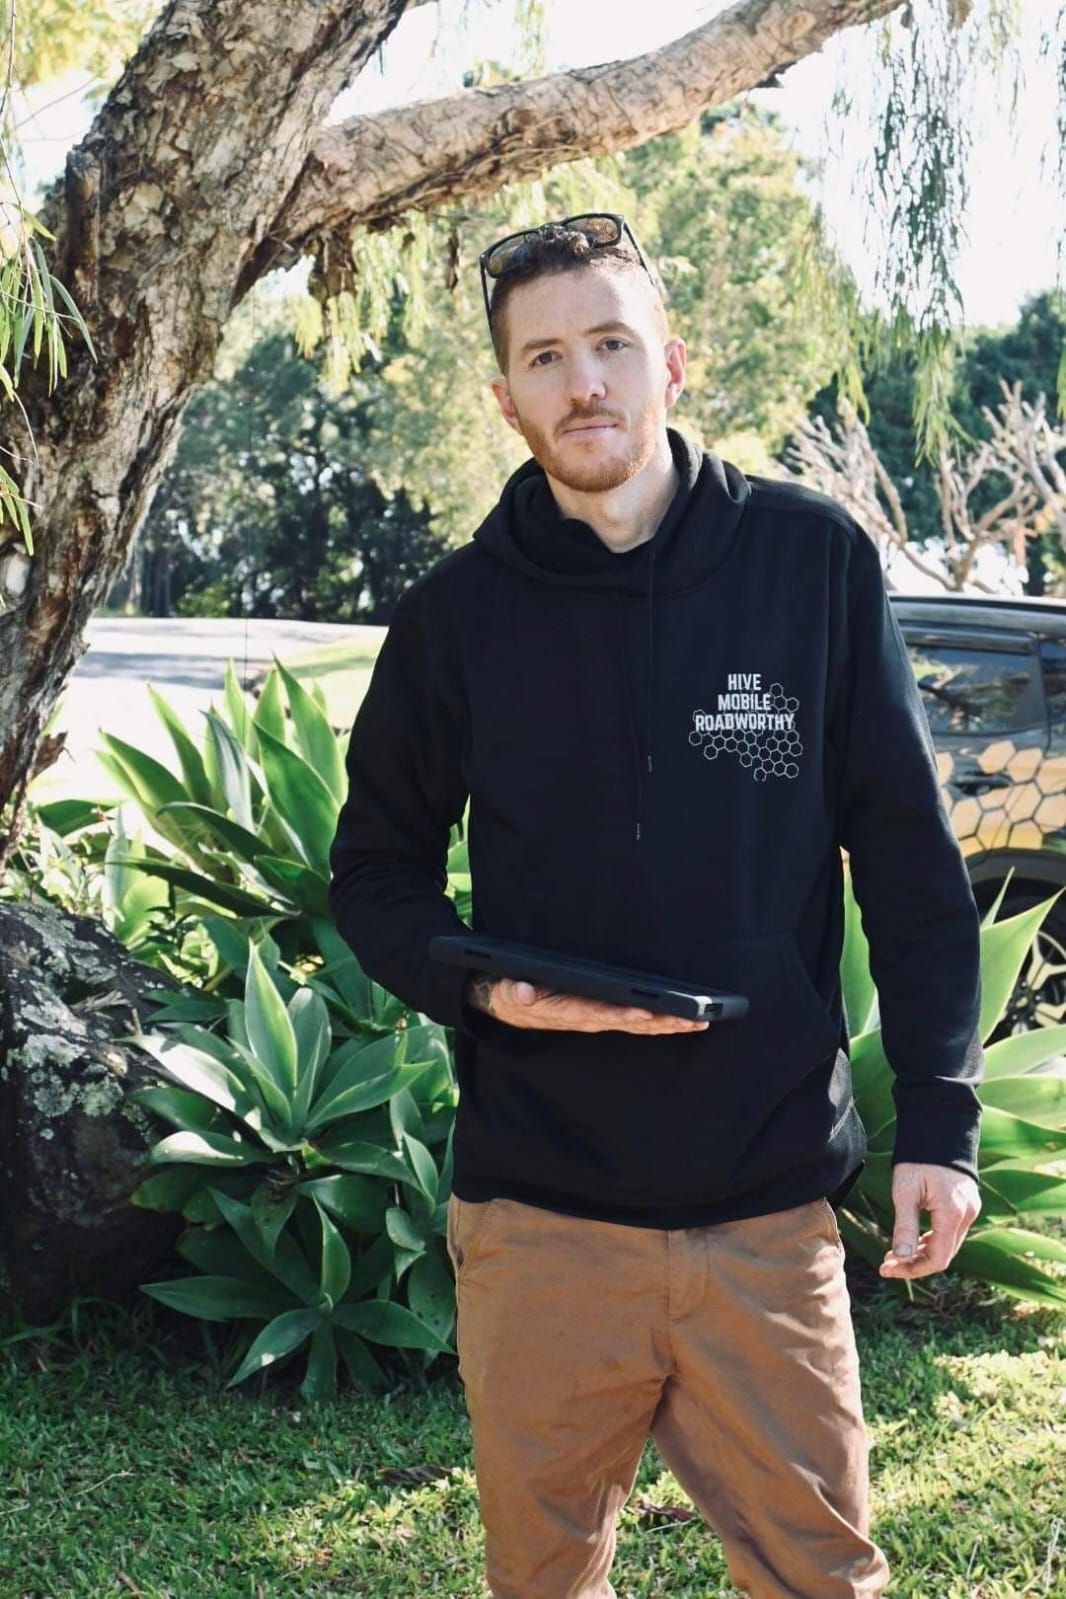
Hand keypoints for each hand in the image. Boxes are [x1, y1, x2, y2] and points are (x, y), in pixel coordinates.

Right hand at [466, 973, 709, 1034]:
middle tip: (690, 1021)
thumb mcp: (508, 990)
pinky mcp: (602, 1017)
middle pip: (628, 1023)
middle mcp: (587, 1019)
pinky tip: (681, 1022)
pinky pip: (634, 1023)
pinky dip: (658, 1023)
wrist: (510, 1007)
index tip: (644, 1014)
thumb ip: (515, 990)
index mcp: (566, 1011)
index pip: (598, 1014)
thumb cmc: (514, 994)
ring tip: (697, 1023)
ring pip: (637, 1026)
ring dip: (667, 1026)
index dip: (621, 1015)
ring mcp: (597, 1020)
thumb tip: (522, 991)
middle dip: (660, 1023)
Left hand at [879, 1161, 980, 1279]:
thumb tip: (901, 1257)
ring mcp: (970, 1210)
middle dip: (914, 1263)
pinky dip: (932, 1240)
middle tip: (886, 1263)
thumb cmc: (918, 1159)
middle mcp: (967, 1216)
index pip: (937, 1259)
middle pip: (944, 1255)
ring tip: (894, 1254)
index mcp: (953, 1214)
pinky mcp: (967, 1205)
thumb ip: (905, 1226)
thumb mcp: (905, 1191)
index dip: (912, 1269)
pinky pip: (951, 1232)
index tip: (886, 1269)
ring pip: (948, 1245)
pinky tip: (912, 1241)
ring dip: (922, 1253)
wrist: (939, 1129)